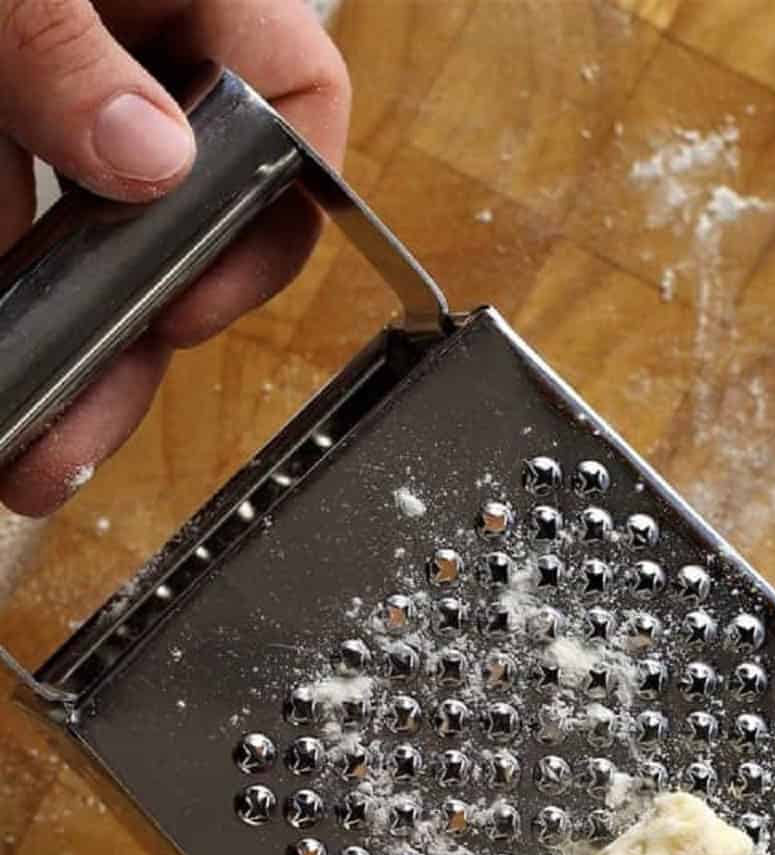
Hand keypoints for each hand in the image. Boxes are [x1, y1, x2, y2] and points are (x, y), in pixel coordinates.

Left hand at [0, 0, 349, 515]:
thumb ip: (59, 40)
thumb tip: (148, 159)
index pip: (289, 99)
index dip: (266, 214)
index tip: (189, 297)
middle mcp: (121, 26)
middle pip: (179, 199)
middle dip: (132, 326)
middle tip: (83, 420)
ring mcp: (35, 75)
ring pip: (76, 224)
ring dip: (53, 337)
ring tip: (23, 434)